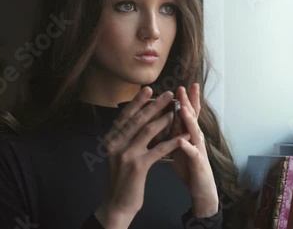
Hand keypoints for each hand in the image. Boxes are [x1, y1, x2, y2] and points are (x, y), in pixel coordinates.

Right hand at [95, 87, 189, 227]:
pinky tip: (182, 137)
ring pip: (146, 131)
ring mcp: (125, 155)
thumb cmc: (122, 178)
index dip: (137, 102)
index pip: (125, 116)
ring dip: (163, 119)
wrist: (117, 203)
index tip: (148, 89)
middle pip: (136, 119)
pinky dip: (171, 142)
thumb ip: (125, 138)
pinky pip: (157, 150)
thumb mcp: (119, 154)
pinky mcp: (137, 167)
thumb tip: (139, 119)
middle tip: (168, 94)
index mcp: (110, 140)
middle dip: (153, 105)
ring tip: (175, 110)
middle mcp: (115, 144)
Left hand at [170, 83, 218, 217]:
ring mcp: (199, 150)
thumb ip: (173, 132)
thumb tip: (162, 120)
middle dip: (189, 102)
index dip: (186, 99)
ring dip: (190, 121)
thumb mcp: (179, 146)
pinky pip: (192, 154)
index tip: (182, 84)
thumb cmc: (189, 167)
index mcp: (189, 134)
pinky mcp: (198, 164)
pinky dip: (187, 147)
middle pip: (194, 118)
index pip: (189, 113)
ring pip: (194, 133)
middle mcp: (196, 139)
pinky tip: (181, 141)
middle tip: (184, 87)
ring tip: (184, 110)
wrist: (201, 190)